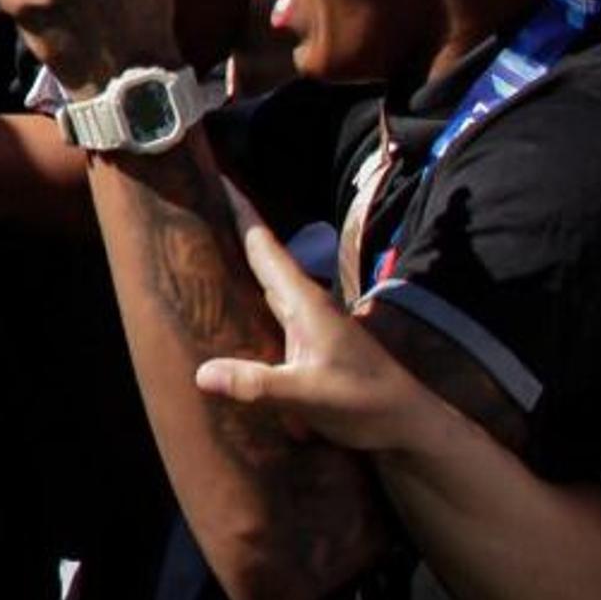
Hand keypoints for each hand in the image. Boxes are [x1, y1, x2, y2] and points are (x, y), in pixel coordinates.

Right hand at [193, 183, 428, 446]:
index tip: (215, 175)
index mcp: (304, 302)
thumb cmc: (364, 403)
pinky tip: (230, 304)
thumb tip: (200, 373)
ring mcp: (309, 322)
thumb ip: (257, 384)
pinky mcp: (310, 341)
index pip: (264, 245)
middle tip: (191, 205)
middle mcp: (305, 303)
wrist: (409, 424)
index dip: (240, 210)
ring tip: (200, 247)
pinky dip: (247, 293)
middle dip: (229, 227)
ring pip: (265, 280)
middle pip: (261, 255)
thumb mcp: (308, 395)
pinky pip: (269, 306)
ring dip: (238, 260)